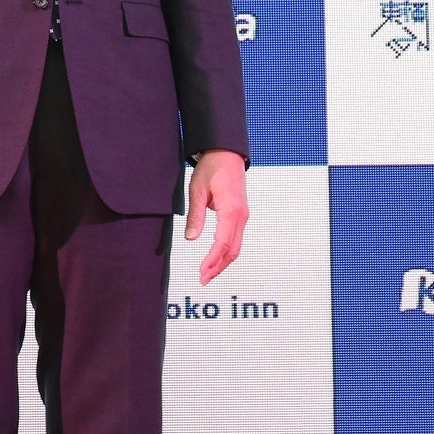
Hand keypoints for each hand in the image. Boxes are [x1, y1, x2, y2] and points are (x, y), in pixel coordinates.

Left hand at [184, 149, 248, 284]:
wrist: (226, 153)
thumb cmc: (212, 168)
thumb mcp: (197, 190)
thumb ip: (195, 216)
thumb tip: (190, 238)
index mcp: (231, 211)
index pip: (222, 244)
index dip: (211, 261)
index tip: (201, 272)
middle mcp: (241, 216)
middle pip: (232, 250)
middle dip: (218, 267)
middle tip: (203, 280)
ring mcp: (243, 216)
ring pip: (236, 246)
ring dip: (223, 262)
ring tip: (208, 273)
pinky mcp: (241, 214)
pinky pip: (236, 238)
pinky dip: (227, 251)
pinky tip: (216, 257)